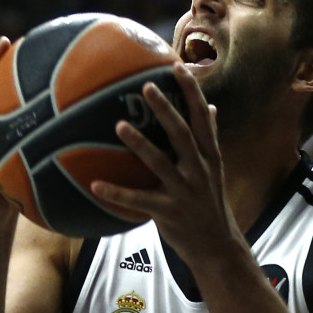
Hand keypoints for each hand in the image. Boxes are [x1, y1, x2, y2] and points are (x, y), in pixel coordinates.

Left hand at [90, 62, 244, 260]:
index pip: (202, 118)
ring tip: (119, 126)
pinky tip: (94, 184)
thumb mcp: (215, 168)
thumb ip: (209, 138)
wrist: (217, 245)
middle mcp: (199, 170)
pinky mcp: (168, 212)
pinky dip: (116, 192)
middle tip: (146, 87)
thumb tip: (210, 107)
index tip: (178, 67)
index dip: (191, 92)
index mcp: (209, 156)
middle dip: (166, 110)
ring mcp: (184, 192)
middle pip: (182, 134)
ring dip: (140, 144)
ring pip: (160, 164)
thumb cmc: (210, 202)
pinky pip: (139, 200)